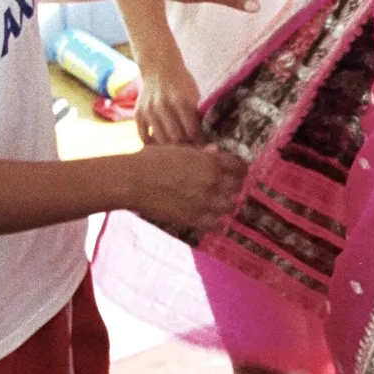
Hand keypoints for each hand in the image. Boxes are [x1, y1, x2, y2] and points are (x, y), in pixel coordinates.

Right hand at [125, 143, 246, 234]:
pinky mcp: (194, 219)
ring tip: (219, 200)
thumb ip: (200, 153)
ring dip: (227, 202)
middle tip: (228, 184)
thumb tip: (215, 151)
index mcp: (210, 162)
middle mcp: (213, 183)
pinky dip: (217, 221)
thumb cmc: (152, 160)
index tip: (237, 168)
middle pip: (238, 186)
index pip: (238, 165)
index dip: (239, 166)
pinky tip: (211, 216)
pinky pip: (217, 224)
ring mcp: (205, 203)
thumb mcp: (178, 149)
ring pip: (230, 205)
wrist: (134, 181)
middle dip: (234, 183)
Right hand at [135, 59, 203, 144]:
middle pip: (175, 138)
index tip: (202, 144)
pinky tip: (161, 140)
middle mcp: (162, 105)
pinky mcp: (138, 114)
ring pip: (160, 140)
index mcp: (180, 100)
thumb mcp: (194, 95)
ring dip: (170, 145)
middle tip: (189, 145)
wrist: (160, 69)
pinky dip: (153, 144)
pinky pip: (144, 138)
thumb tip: (203, 142)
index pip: (191, 131)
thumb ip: (197, 116)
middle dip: (184, 145)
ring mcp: (148, 111)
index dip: (198, 141)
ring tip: (177, 143)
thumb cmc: (181, 84)